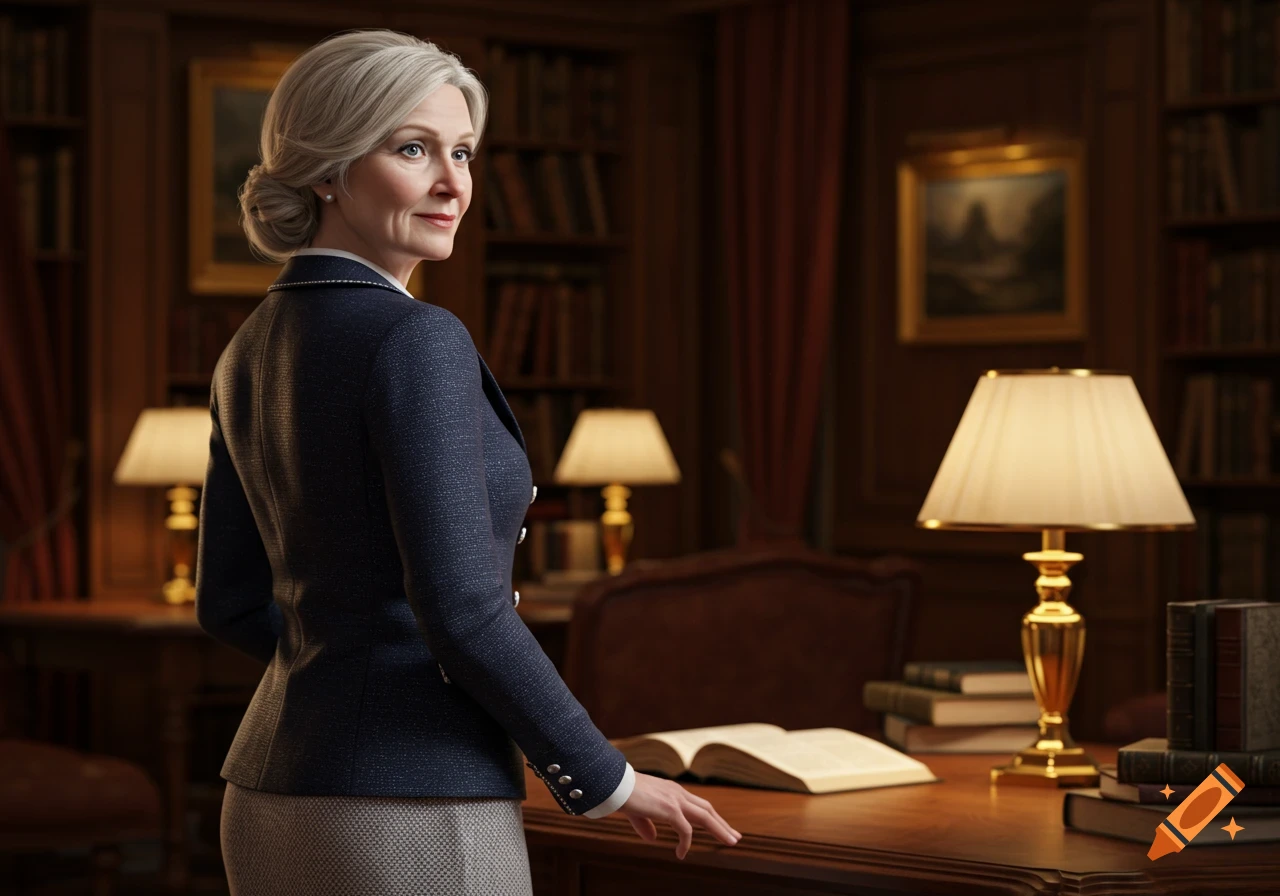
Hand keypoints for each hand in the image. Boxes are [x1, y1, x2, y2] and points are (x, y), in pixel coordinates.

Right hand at [618, 772, 741, 859]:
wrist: (613, 784)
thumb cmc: (622, 794)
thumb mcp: (636, 811)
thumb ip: (645, 824)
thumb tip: (652, 838)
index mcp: (671, 790)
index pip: (698, 804)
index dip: (711, 817)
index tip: (721, 827)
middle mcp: (677, 792)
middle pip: (707, 809)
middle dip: (722, 824)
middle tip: (735, 837)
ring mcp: (675, 799)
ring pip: (705, 817)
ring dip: (720, 830)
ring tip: (730, 842)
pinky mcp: (670, 809)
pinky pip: (685, 830)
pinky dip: (686, 843)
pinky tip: (681, 854)